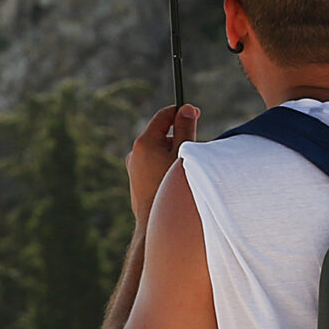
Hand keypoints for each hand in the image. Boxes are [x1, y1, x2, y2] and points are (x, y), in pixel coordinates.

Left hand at [126, 104, 200, 222]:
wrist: (155, 220)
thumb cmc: (171, 186)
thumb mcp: (183, 154)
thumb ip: (186, 129)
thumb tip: (186, 108)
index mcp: (144, 142)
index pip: (164, 116)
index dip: (181, 112)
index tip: (195, 114)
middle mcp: (135, 152)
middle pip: (162, 134)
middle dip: (178, 138)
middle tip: (192, 150)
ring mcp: (133, 167)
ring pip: (158, 150)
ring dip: (171, 153)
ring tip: (181, 171)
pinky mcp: (135, 180)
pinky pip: (152, 164)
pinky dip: (164, 166)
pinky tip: (172, 181)